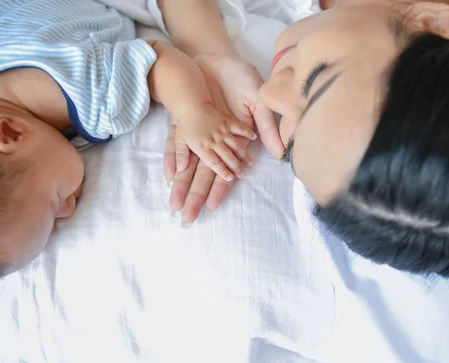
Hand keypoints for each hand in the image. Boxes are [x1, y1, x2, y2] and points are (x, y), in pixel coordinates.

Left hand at [164, 56, 280, 223]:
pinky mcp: (184, 120)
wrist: (218, 56)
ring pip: (188, 163)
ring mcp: (199, 132)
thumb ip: (266, 125)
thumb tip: (280, 153)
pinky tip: (169, 173)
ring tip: (174, 204)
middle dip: (196, 195)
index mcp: (235, 141)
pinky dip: (171, 156)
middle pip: (204, 173)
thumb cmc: (242, 78)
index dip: (219, 188)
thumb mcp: (258, 99)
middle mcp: (215, 141)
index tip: (211, 207)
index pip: (226, 170)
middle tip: (187, 218)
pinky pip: (174, 141)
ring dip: (181, 183)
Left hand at [173, 103, 255, 180]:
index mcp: (202, 147)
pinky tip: (254, 137)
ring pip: (236, 145)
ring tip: (250, 163)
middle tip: (242, 174)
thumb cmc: (185, 124)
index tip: (229, 178)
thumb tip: (179, 169)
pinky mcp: (227, 122)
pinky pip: (239, 128)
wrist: (191, 104)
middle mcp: (214, 141)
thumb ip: (180, 155)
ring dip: (244, 154)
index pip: (214, 162)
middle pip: (227, 156)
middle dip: (236, 166)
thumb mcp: (179, 140)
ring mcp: (222, 131)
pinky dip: (247, 132)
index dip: (222, 171)